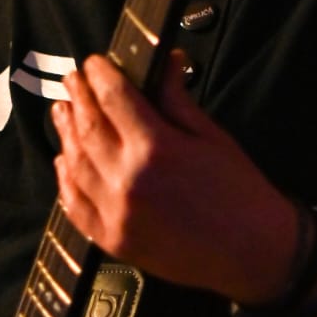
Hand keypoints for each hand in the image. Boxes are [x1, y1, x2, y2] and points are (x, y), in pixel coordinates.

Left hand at [51, 52, 298, 302]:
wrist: (253, 254)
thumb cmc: (240, 193)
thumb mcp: (212, 138)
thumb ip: (178, 100)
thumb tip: (167, 62)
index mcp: (157, 148)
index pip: (114, 98)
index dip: (99, 74)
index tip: (94, 62)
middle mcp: (128, 180)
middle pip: (88, 127)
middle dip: (78, 97)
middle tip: (72, 80)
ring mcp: (116, 213)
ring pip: (75, 164)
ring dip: (66, 134)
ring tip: (63, 112)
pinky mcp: (112, 240)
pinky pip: (75, 206)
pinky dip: (65, 181)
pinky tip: (65, 162)